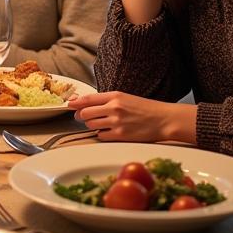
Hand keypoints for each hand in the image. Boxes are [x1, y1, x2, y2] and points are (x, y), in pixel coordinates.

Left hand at [67, 91, 194, 142]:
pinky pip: (101, 136)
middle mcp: (114, 107)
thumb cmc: (144, 108)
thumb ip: (106, 100)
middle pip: (85, 113)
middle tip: (81, 118)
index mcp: (114, 96)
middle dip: (81, 116)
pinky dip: (101, 134)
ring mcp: (117, 122)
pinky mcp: (121, 135)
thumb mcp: (124, 98)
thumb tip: (85, 104)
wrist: (163, 119)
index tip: (69, 105)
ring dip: (92, 125)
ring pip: (91, 124)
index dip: (75, 103)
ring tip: (100, 124)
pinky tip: (109, 132)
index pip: (87, 99)